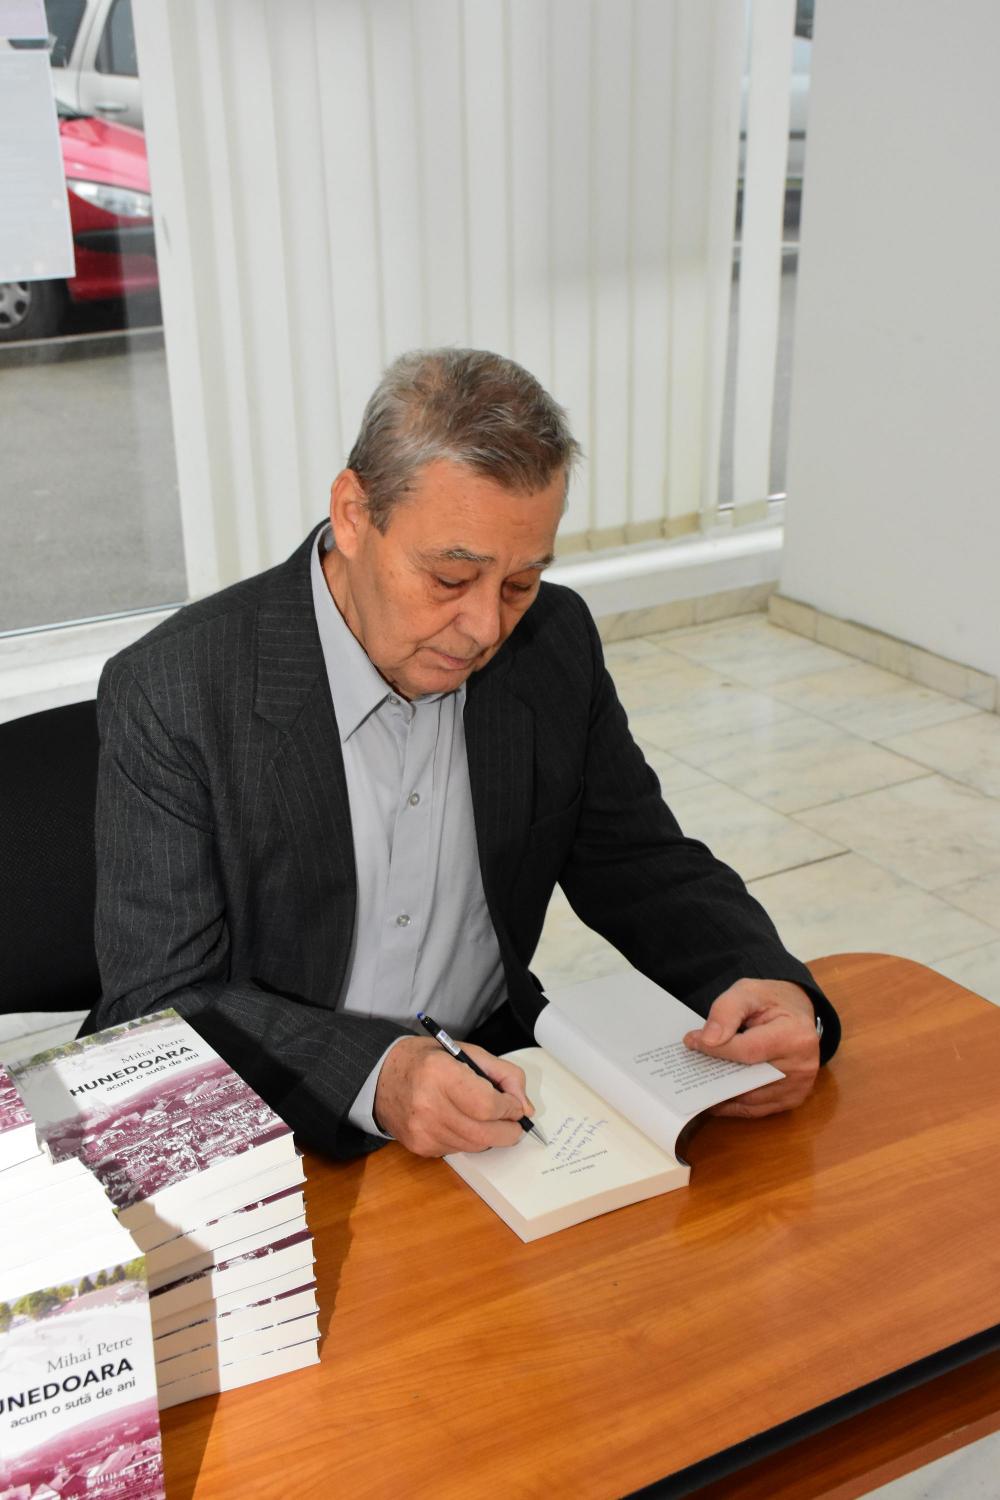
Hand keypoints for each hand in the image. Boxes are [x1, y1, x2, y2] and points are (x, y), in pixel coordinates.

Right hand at [374, 1037, 533, 1155]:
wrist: (381, 1077)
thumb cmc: (426, 1060)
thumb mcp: (466, 1052)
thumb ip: (503, 1075)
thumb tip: (525, 1108)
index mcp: (440, 1073)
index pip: (488, 1105)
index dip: (510, 1109)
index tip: (516, 1106)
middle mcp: (428, 1105)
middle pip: (485, 1134)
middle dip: (509, 1130)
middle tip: (514, 1121)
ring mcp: (422, 1131)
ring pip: (475, 1146)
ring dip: (491, 1136)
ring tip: (488, 1118)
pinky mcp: (420, 1147)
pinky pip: (459, 1150)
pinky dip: (470, 1140)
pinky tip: (462, 1122)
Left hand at [683, 979, 819, 1117]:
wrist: (798, 1014)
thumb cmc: (773, 1001)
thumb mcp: (748, 991)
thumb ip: (726, 1011)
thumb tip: (708, 1040)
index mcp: (795, 1036)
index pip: (748, 1051)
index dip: (717, 1049)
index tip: (692, 1042)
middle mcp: (802, 1066)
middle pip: (747, 1078)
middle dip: (716, 1072)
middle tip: (691, 1066)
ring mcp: (798, 1087)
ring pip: (749, 1099)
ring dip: (721, 1092)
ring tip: (698, 1079)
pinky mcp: (792, 1100)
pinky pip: (756, 1109)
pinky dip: (732, 1104)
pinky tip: (713, 1095)